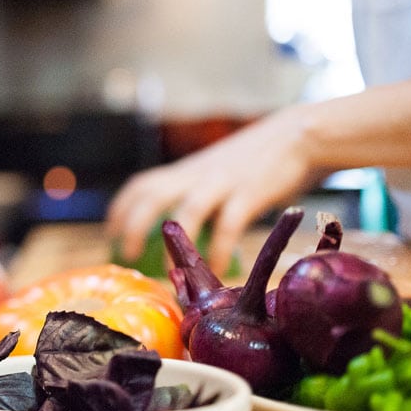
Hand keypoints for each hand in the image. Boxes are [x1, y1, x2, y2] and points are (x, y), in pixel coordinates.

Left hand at [105, 105, 326, 274]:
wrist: (299, 136)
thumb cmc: (259, 159)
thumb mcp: (218, 171)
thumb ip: (199, 193)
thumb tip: (184, 231)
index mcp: (188, 170)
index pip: (141, 184)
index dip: (121, 209)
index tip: (110, 234)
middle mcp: (198, 174)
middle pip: (151, 194)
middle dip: (133, 225)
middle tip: (127, 256)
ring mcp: (222, 182)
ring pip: (186, 210)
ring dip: (174, 244)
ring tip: (170, 274)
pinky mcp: (249, 192)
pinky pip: (228, 225)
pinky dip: (218, 250)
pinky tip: (218, 270)